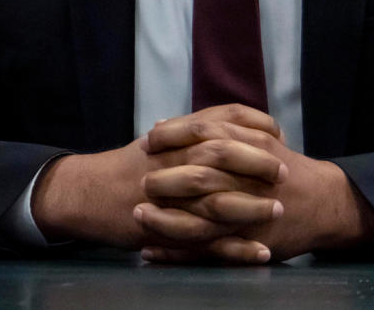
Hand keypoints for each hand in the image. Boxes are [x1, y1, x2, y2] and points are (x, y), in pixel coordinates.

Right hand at [30, 104, 286, 253]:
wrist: (87, 192)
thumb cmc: (130, 165)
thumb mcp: (162, 139)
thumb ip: (195, 129)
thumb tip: (234, 122)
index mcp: (175, 137)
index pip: (221, 120)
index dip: (254, 125)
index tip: (279, 133)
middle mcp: (173, 161)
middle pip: (221, 155)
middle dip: (257, 162)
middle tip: (285, 171)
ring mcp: (168, 197)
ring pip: (216, 199)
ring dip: (251, 206)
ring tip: (279, 210)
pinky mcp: (165, 229)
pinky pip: (205, 242)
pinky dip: (235, 249)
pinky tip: (260, 252)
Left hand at [135, 106, 373, 262]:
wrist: (325, 204)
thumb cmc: (284, 168)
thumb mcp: (259, 138)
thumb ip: (223, 127)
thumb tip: (171, 122)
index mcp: (251, 145)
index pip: (207, 133)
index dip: (176, 135)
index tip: (149, 138)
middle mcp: (248, 177)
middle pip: (202, 174)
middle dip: (167, 177)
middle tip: (142, 180)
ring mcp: (247, 213)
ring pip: (201, 216)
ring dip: (166, 217)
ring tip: (139, 215)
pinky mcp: (245, 242)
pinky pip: (206, 250)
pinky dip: (177, 251)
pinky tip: (151, 252)